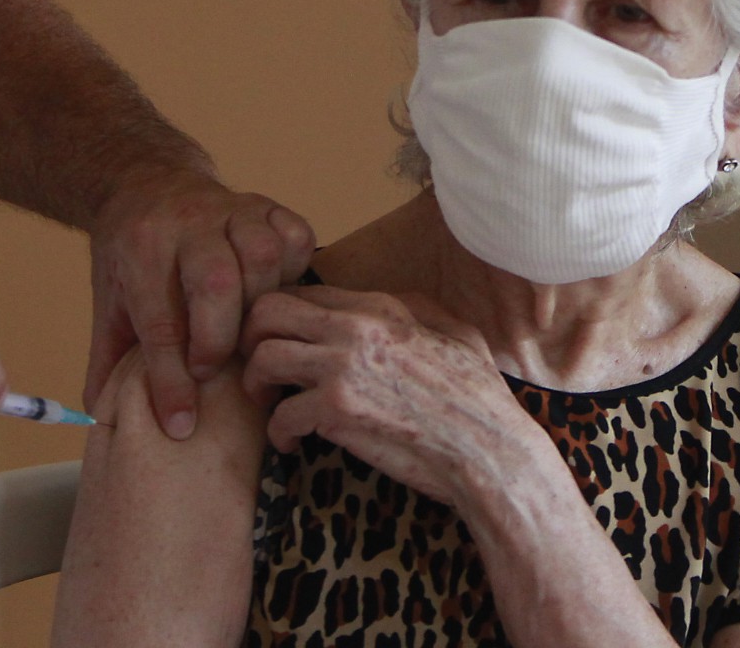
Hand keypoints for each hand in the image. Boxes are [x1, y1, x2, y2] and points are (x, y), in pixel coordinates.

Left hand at [86, 168, 313, 439]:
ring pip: (261, 255)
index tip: (182, 424)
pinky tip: (277, 294)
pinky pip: (293, 234)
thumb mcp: (109, 304)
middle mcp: (186, 223)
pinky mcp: (263, 204)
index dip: (173, 380)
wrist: (145, 183)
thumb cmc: (131, 255)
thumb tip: (105, 419)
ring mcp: (230, 209)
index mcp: (140, 250)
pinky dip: (294, 269)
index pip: (161, 323)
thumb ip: (110, 359)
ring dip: (261, 304)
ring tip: (249, 334)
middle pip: (214, 283)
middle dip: (219, 339)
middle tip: (212, 371)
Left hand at [238, 285, 530, 504]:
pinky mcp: (337, 411)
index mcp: (382, 306)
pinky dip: (279, 434)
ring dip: (257, 385)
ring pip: (263, 358)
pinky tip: (293, 443)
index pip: (305, 290)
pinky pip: (280, 416)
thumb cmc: (477, 397)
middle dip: (252, 338)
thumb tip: (390, 301)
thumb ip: (418, 309)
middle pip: (268, 311)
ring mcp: (344, 368)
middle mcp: (356, 328)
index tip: (280, 341)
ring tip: (271, 404)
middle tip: (261, 367)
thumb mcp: (457, 332)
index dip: (282, 316)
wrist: (487, 448)